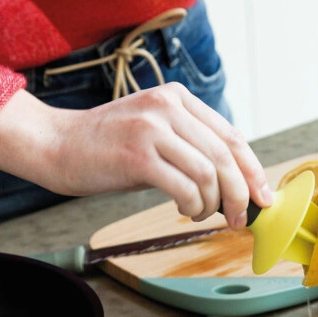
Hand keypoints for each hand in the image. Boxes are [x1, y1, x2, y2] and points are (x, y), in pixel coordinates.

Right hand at [0, 83, 273, 228]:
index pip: (230, 136)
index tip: (263, 197)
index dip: (252, 170)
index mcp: (177, 98)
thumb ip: (190, 145)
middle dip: (239, 194)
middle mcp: (167, 107)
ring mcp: (152, 129)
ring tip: (200, 214)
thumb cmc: (107, 147)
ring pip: (209, 174)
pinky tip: (185, 212)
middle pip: (225, 156)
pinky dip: (193, 207)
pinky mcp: (138, 155)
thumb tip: (233, 182)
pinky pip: (186, 188)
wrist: (55, 145)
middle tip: (239, 218)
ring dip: (212, 204)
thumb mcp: (155, 132)